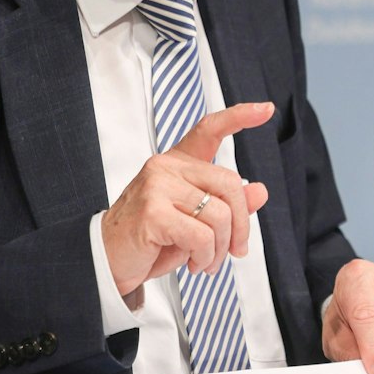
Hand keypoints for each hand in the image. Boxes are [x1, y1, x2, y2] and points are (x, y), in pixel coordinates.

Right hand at [101, 102, 274, 298]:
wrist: (107, 262)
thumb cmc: (151, 240)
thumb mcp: (195, 221)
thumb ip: (226, 204)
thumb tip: (261, 190)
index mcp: (177, 163)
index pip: (209, 130)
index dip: (240, 117)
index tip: (266, 109)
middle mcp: (165, 167)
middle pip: (231, 185)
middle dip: (240, 226)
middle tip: (236, 251)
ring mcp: (157, 186)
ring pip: (219, 215)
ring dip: (221, 249)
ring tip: (207, 262)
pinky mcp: (153, 211)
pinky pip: (202, 236)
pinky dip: (206, 257)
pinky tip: (194, 263)